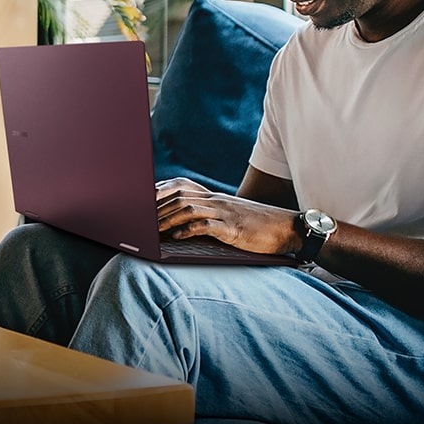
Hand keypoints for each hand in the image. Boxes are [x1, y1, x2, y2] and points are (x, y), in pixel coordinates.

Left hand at [154, 177, 297, 254]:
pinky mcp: (232, 228)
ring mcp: (224, 212)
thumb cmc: (255, 226)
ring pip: (188, 208)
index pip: (180, 185)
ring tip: (151, 230)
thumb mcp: (228, 216)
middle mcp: (216, 200)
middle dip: (156, 208)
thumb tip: (180, 226)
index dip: (158, 191)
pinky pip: (206, 225)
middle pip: (179, 196)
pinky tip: (175, 238)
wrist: (286, 228)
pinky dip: (187, 230)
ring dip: (166, 219)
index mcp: (213, 197)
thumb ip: (207, 216)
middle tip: (138, 219)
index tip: (140, 201)